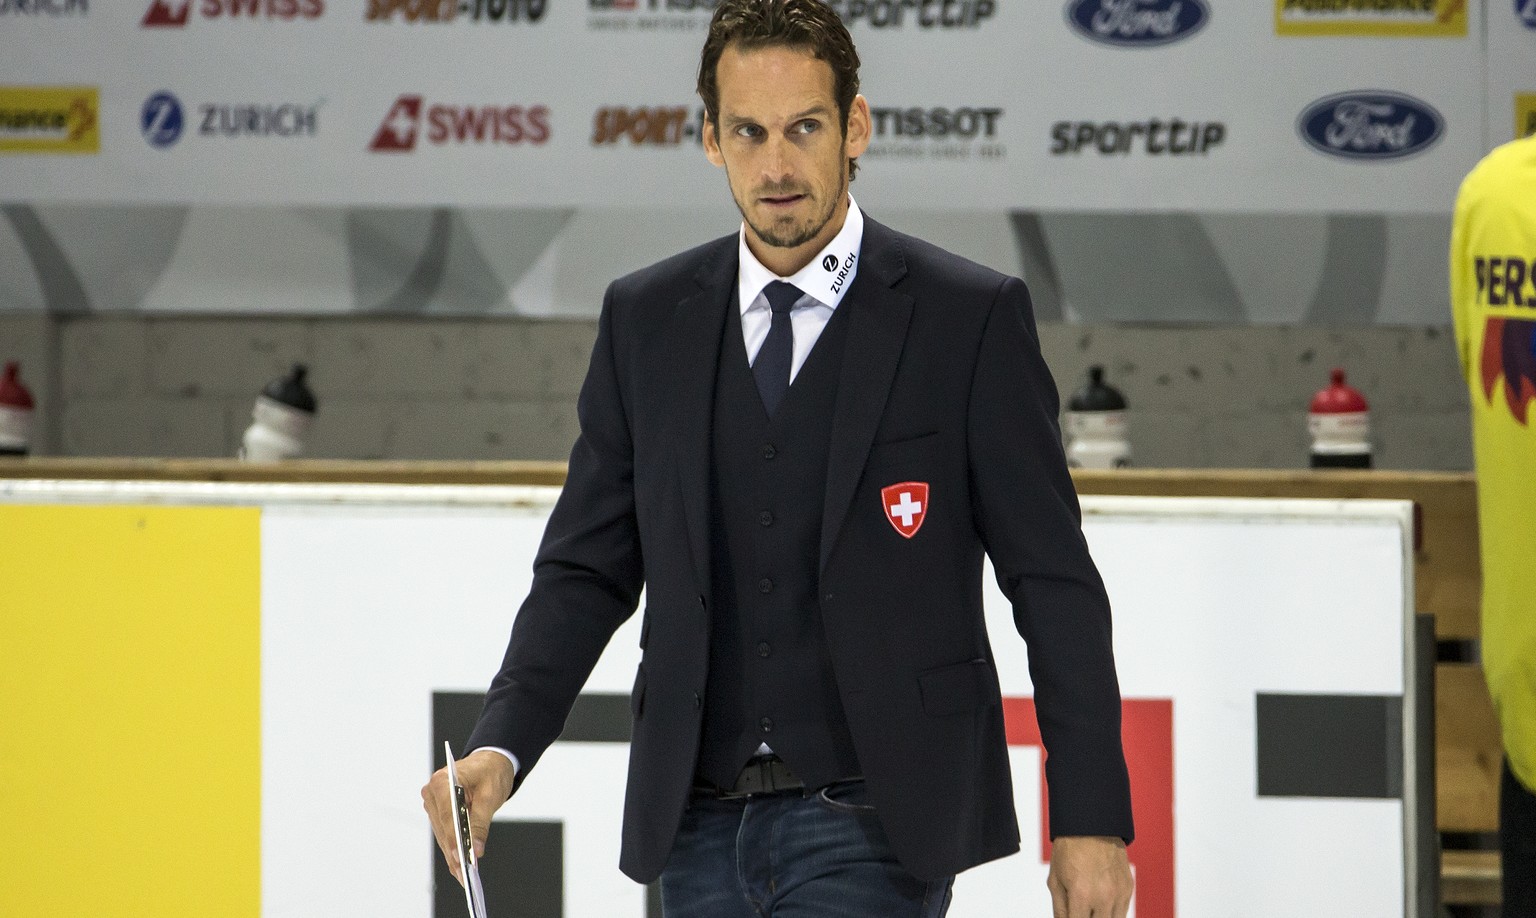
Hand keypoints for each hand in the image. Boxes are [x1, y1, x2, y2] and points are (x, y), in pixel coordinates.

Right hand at [422, 749, 515, 885]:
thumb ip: (481, 823)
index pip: (447, 815)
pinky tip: (459, 866)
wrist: (490, 762)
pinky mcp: (438, 811)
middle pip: (443, 828)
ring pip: (442, 834)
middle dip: (454, 852)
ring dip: (452, 854)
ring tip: (463, 876)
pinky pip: (444, 833)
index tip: (460, 857)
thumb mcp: (490, 796)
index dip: (453, 838)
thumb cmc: (491, 772)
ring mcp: (433, 802)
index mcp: (443, 781)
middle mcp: (432, 792)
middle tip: (465, 875)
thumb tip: (476, 849)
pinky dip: (452, 848)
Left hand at [1046, 835, 1133, 917]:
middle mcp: (1104, 897)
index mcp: (1082, 895)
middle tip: (1080, 910)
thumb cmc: (1069, 851)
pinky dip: (1111, 912)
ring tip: (1090, 908)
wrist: (1091, 825)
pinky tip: (1100, 903)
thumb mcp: (1055, 880)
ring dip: (1101, 917)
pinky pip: (1122, 911)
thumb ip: (1060, 910)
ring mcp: (1119, 893)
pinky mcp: (1128, 888)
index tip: (1072, 915)